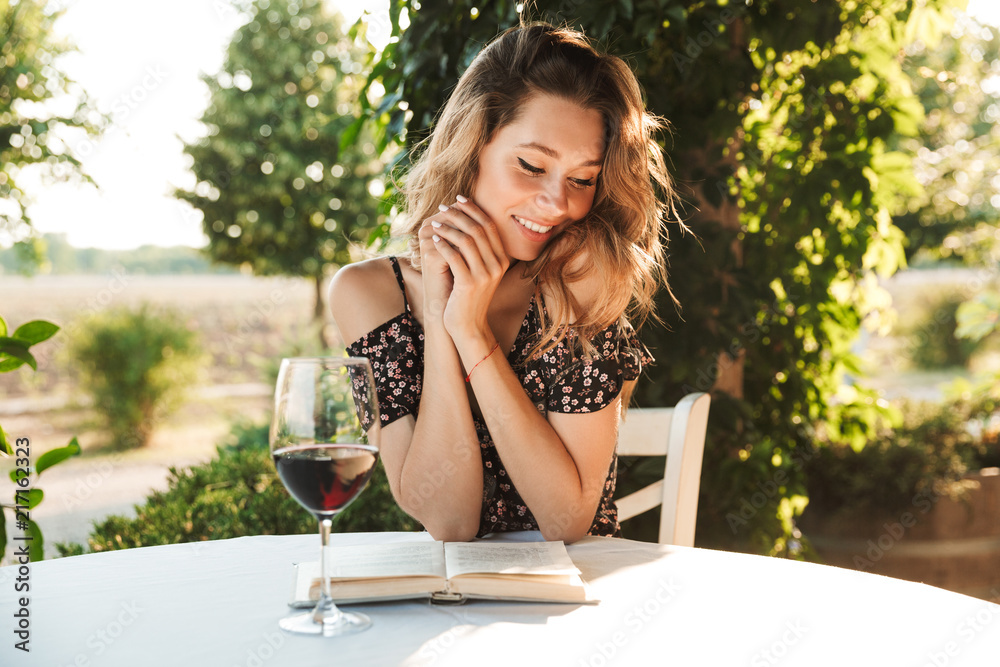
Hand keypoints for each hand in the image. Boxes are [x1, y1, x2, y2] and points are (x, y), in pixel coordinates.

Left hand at [417, 195, 508, 343]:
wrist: (469, 325)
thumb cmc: (469, 296)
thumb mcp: (480, 271)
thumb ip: (478, 250)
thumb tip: (465, 221)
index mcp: (502, 259)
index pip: (489, 225)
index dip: (473, 209)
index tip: (458, 199)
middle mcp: (497, 265)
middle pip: (478, 229)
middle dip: (458, 214)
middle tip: (442, 207)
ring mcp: (485, 275)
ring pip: (466, 240)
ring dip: (448, 228)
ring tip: (434, 223)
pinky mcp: (470, 284)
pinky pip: (454, 257)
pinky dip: (443, 245)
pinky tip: (434, 240)